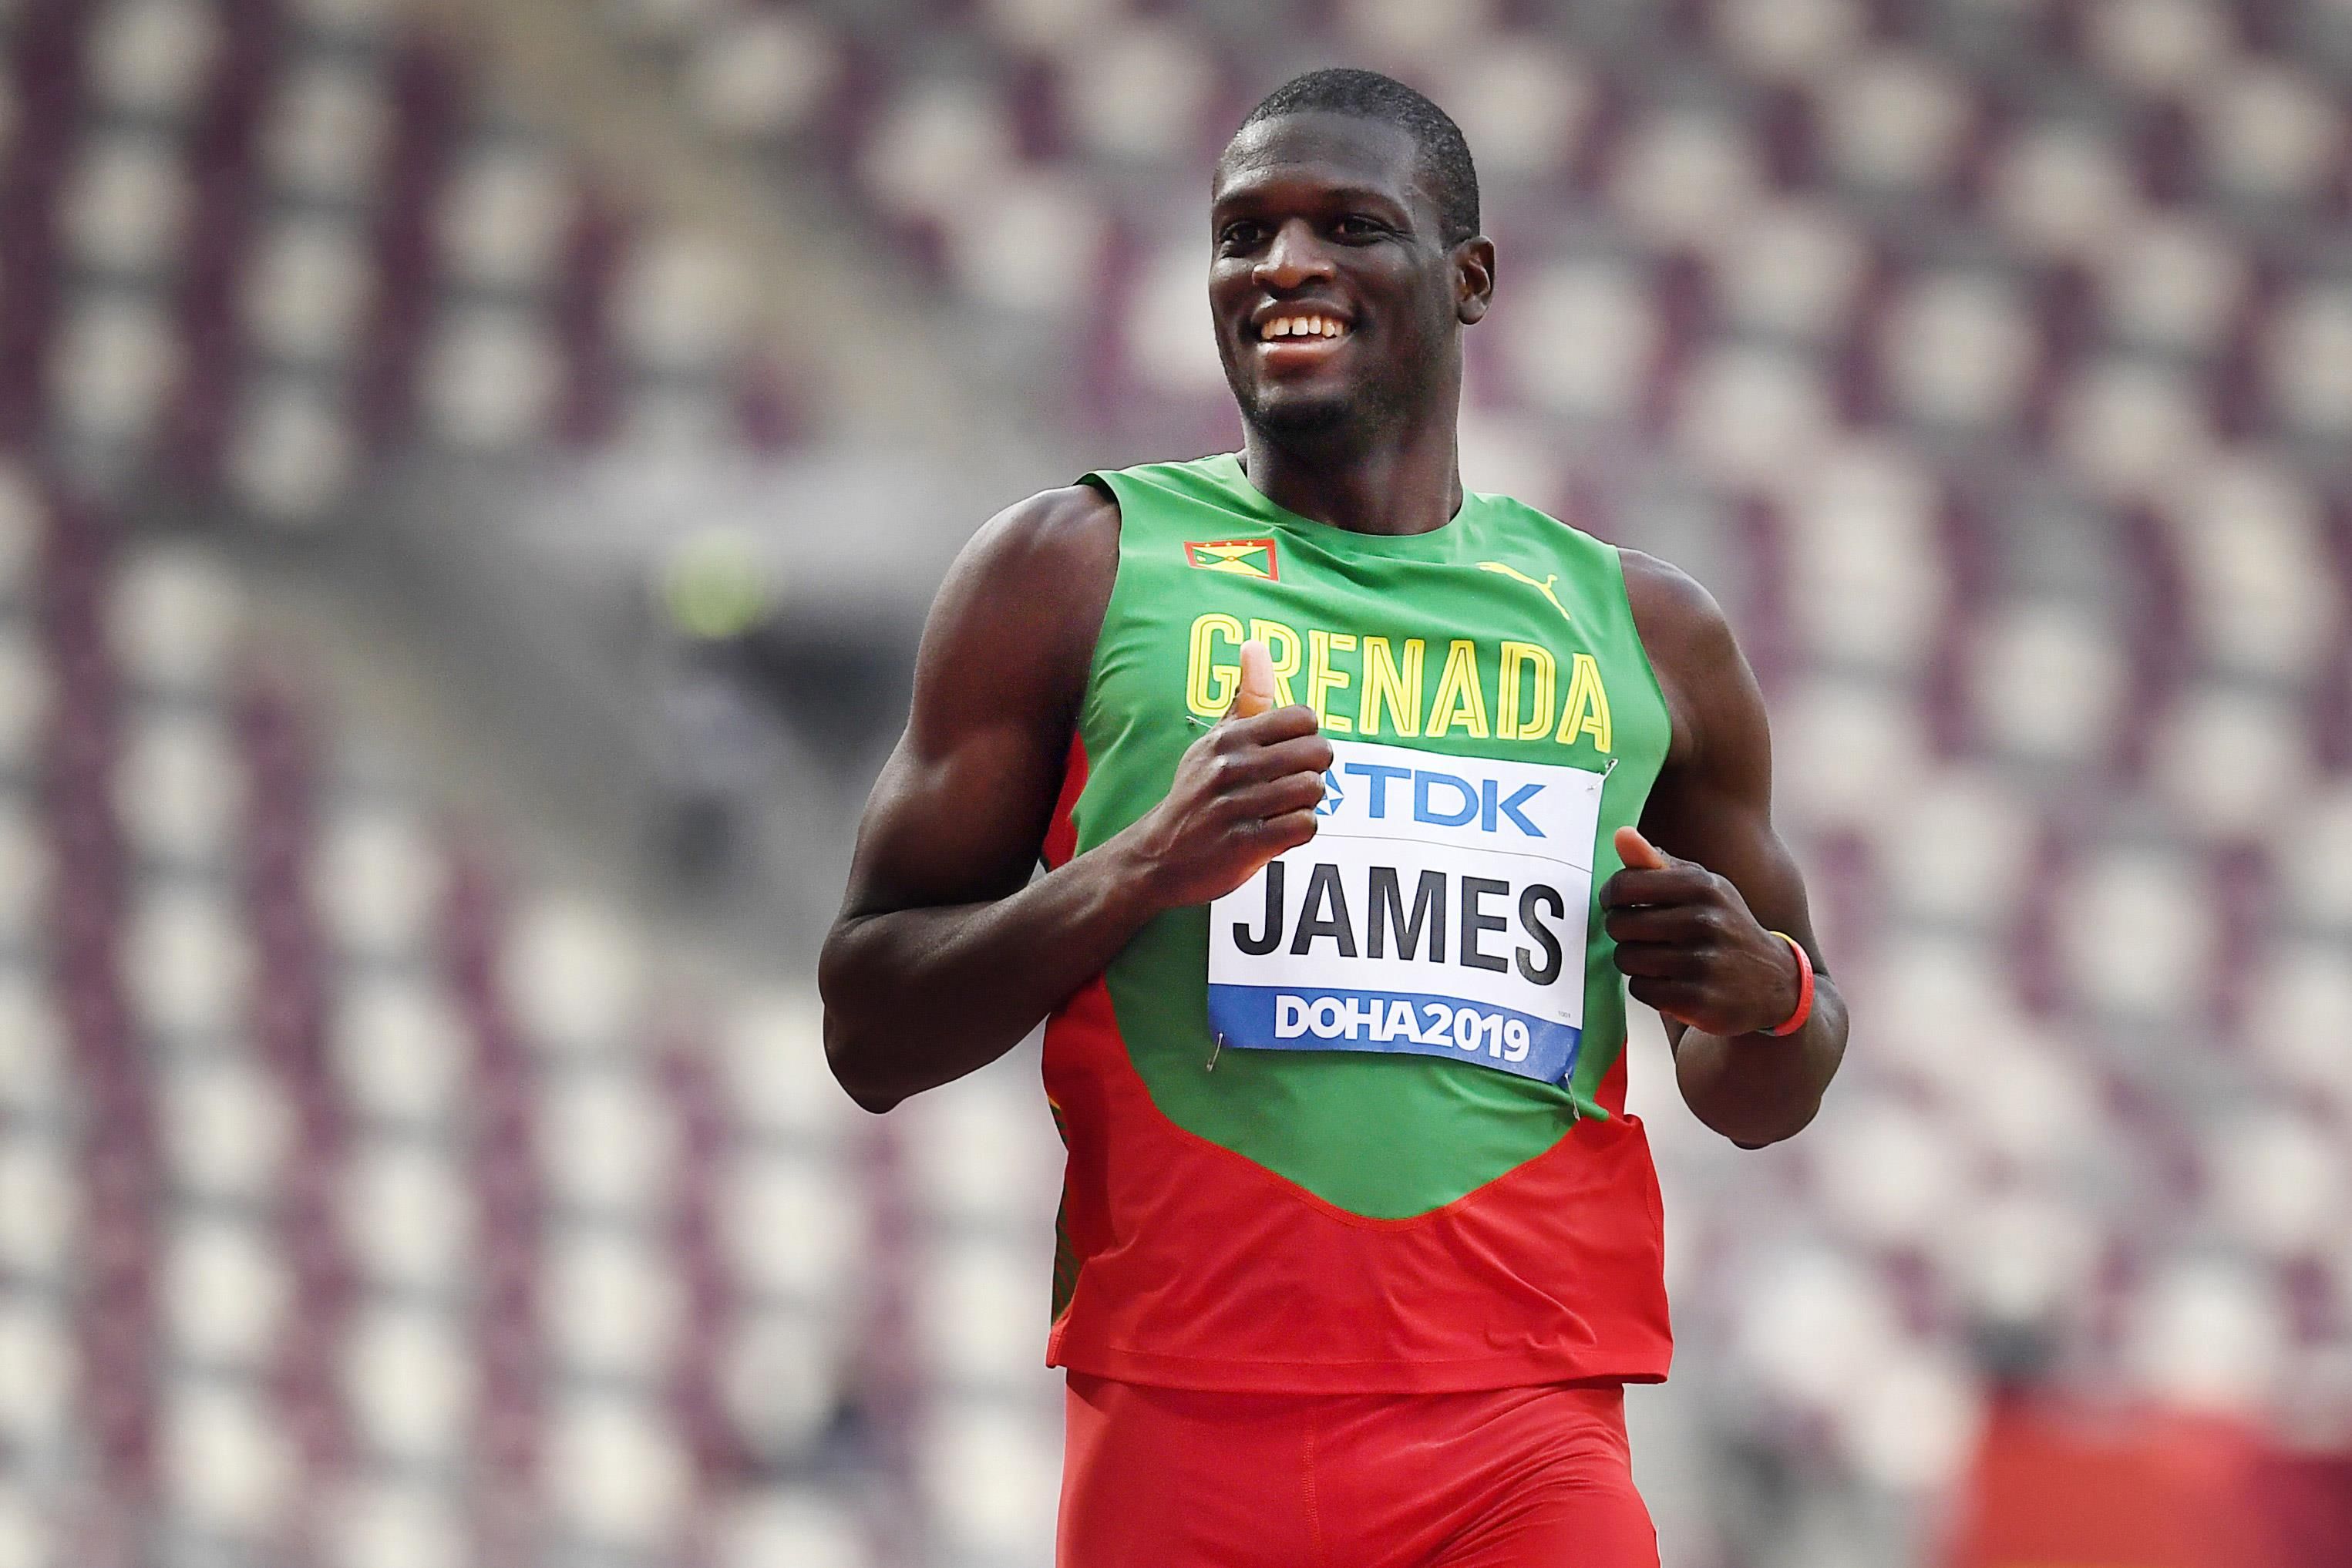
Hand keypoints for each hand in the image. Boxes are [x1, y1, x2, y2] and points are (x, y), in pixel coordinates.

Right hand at [1119, 640, 1332, 910]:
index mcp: (1228, 737)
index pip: (1303, 717)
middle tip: (1291, 784)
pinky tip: (1280, 831)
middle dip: (1313, 770)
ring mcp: (1237, 805)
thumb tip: (1256, 645)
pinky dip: (1301, 830)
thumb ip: (1245, 697)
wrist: (1158, 856)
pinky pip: (1305, 826)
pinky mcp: (1245, 842)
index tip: (1290, 754)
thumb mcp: (1214, 742)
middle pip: (1318, 752)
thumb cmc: (1197, 794)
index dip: (1307, 737)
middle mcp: (1231, 766)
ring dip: (1307, 803)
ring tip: (1284, 808)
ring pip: (1314, 789)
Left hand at [1601, 826, 1801, 1037]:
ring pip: (1627, 958)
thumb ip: (1656, 863)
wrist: (1774, 982)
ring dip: (1633, 961)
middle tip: (1640, 934)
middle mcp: (1705, 921)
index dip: (1611, 896)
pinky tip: (1669, 981)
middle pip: (1620, 924)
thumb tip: (1621, 835)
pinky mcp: (1698, 1000)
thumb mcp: (1702, 887)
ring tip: (1657, 957)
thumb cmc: (1724, 925)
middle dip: (1622, 931)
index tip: (1617, 903)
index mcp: (1703, 886)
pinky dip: (1647, 987)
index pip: (1625, 886)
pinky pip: (1641, 989)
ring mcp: (1703, 963)